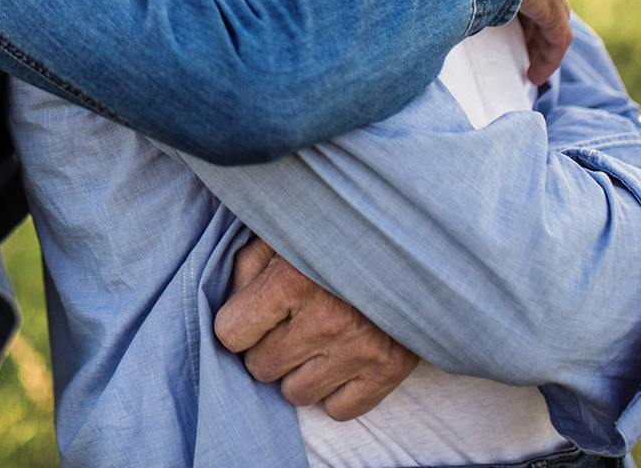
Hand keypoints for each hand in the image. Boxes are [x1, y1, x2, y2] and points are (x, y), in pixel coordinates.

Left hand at [214, 237, 417, 420]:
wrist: (410, 238)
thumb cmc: (334, 231)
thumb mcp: (283, 231)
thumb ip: (249, 266)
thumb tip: (230, 307)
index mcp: (292, 280)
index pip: (231, 333)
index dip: (238, 322)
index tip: (252, 311)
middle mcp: (326, 320)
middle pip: (261, 367)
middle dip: (267, 345)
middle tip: (288, 321)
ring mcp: (360, 349)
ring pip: (295, 394)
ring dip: (299, 370)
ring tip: (315, 336)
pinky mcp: (389, 370)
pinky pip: (339, 410)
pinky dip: (335, 390)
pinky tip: (340, 356)